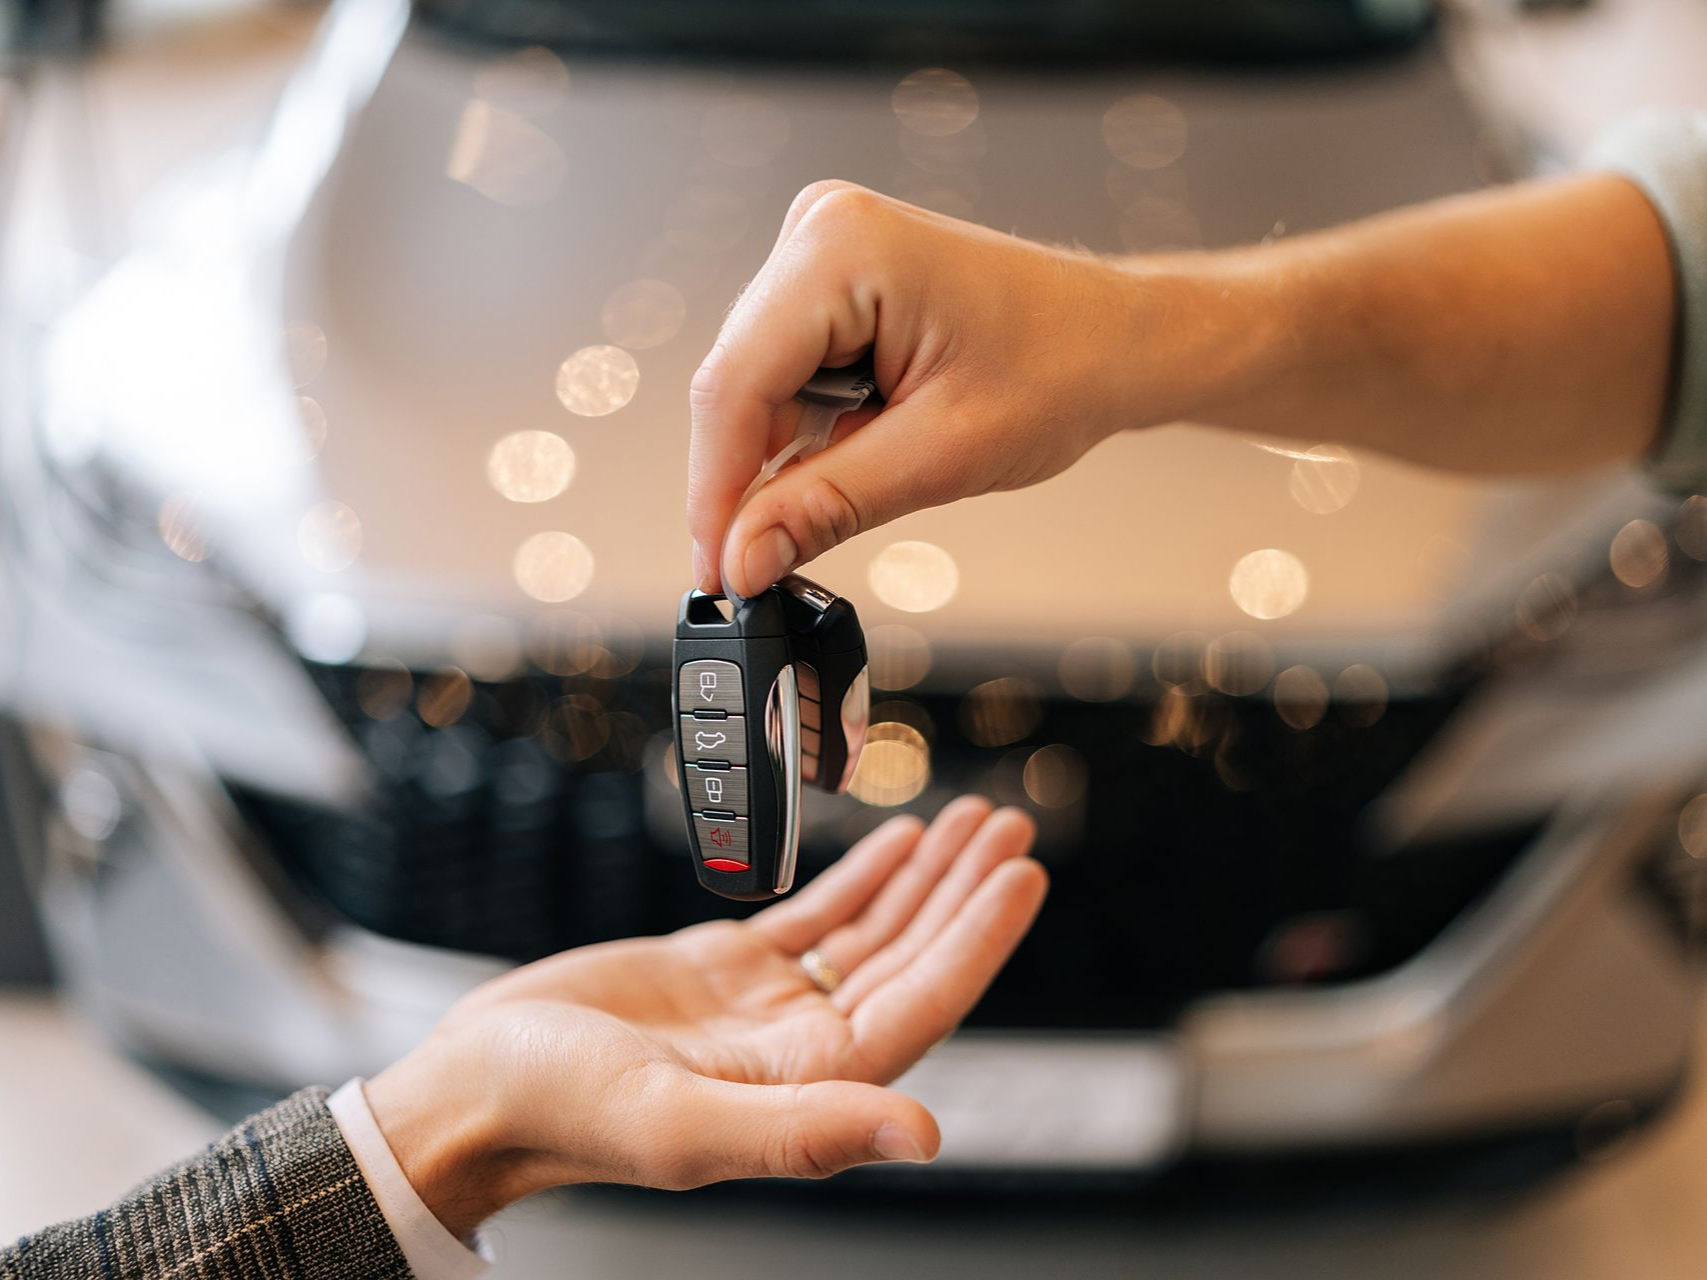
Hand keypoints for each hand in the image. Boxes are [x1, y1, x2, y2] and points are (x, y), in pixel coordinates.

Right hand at [365, 797, 1044, 1235]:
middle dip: (965, 892)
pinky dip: (859, 877)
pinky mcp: (724, 969)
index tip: (1024, 876)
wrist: (478, 1087)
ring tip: (974, 823)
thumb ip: (806, 1132)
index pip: (922, 1001)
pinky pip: (813, 915)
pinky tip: (897, 841)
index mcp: (808, 1086)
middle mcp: (801, 1047)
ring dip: (924, 878)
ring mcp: (766, 1004)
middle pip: (910, 956)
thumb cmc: (564, 1114)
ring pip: (870, 930)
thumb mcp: (684, 1123)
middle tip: (1013, 828)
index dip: (979, 939)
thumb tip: (925, 1138)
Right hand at [686, 182, 1236, 597]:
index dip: (716, 490)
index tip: (717, 571)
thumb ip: (827, 505)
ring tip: (876, 469)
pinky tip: (868, 442)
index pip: (735, 385)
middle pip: (737, 386)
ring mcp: (823, 251)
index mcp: (844, 248)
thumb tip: (742, 557)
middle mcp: (820, 231)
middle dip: (752, 479)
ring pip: (757, 388)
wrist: (1116, 341)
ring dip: (793, 454)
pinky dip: (812, 431)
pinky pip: (787, 375)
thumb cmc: (1062, 368)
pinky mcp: (831, 281)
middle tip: (773, 561)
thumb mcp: (941, 456)